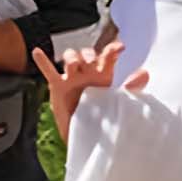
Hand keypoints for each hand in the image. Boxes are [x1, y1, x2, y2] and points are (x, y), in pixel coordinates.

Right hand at [31, 42, 149, 140]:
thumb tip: (144, 73)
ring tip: (73, 65)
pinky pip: (48, 71)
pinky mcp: (58, 86)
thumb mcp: (119, 100)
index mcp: (103, 74)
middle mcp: (87, 73)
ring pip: (69, 58)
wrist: (87, 133)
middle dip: (88, 53)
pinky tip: (37, 51)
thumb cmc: (102, 114)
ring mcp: (71, 78)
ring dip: (71, 57)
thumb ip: (130, 87)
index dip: (113, 49)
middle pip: (86, 53)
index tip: (120, 47)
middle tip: (90, 60)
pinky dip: (42, 61)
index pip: (108, 55)